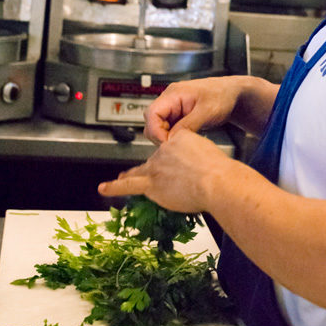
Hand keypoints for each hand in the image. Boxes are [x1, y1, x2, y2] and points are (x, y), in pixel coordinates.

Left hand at [97, 128, 233, 212]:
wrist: (216, 181)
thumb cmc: (220, 172)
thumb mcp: (212, 153)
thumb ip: (202, 158)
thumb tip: (202, 170)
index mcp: (181, 138)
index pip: (173, 148)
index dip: (179, 159)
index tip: (189, 166)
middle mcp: (165, 149)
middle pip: (158, 160)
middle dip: (164, 170)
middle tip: (177, 179)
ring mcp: (156, 166)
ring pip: (141, 170)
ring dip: (131, 174)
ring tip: (121, 177)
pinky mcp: (151, 184)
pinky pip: (129, 185)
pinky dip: (115, 187)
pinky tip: (105, 188)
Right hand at [143, 76, 242, 143]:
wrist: (234, 94)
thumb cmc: (223, 96)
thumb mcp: (206, 112)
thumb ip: (187, 125)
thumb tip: (171, 140)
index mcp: (174, 94)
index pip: (152, 113)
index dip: (155, 131)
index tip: (167, 144)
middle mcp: (170, 99)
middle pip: (152, 121)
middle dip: (160, 136)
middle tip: (176, 146)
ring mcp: (173, 107)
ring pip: (158, 126)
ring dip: (167, 137)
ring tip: (183, 143)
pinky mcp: (178, 115)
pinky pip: (168, 128)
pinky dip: (173, 136)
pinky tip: (185, 141)